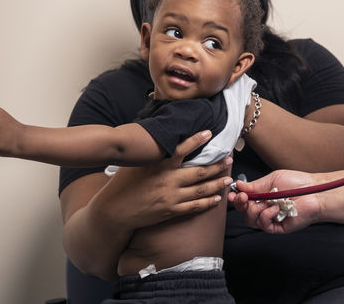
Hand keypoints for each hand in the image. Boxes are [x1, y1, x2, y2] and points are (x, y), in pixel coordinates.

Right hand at [95, 131, 233, 230]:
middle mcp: (167, 180)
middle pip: (199, 172)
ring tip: (228, 178)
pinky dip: (207, 202)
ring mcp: (171, 197)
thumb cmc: (122, 183)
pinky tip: (217, 198)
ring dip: (217, 183)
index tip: (210, 132)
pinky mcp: (171, 211)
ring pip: (201, 189)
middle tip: (229, 159)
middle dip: (217, 165)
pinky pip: (194, 206)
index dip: (197, 140)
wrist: (114, 210)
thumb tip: (160, 136)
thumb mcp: (135, 163)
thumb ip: (151, 152)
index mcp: (159, 165)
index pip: (181, 148)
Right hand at [229, 169, 322, 233]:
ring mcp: (272, 218)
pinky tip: (273, 209)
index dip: (237, 199)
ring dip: (253, 211)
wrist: (314, 191)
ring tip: (264, 203)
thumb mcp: (273, 179)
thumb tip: (239, 185)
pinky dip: (266, 216)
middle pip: (245, 212)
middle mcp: (266, 208)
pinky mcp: (278, 227)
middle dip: (241, 205)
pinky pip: (264, 225)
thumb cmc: (298, 183)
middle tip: (243, 198)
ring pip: (251, 220)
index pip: (245, 201)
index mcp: (263, 196)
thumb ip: (255, 185)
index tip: (233, 194)